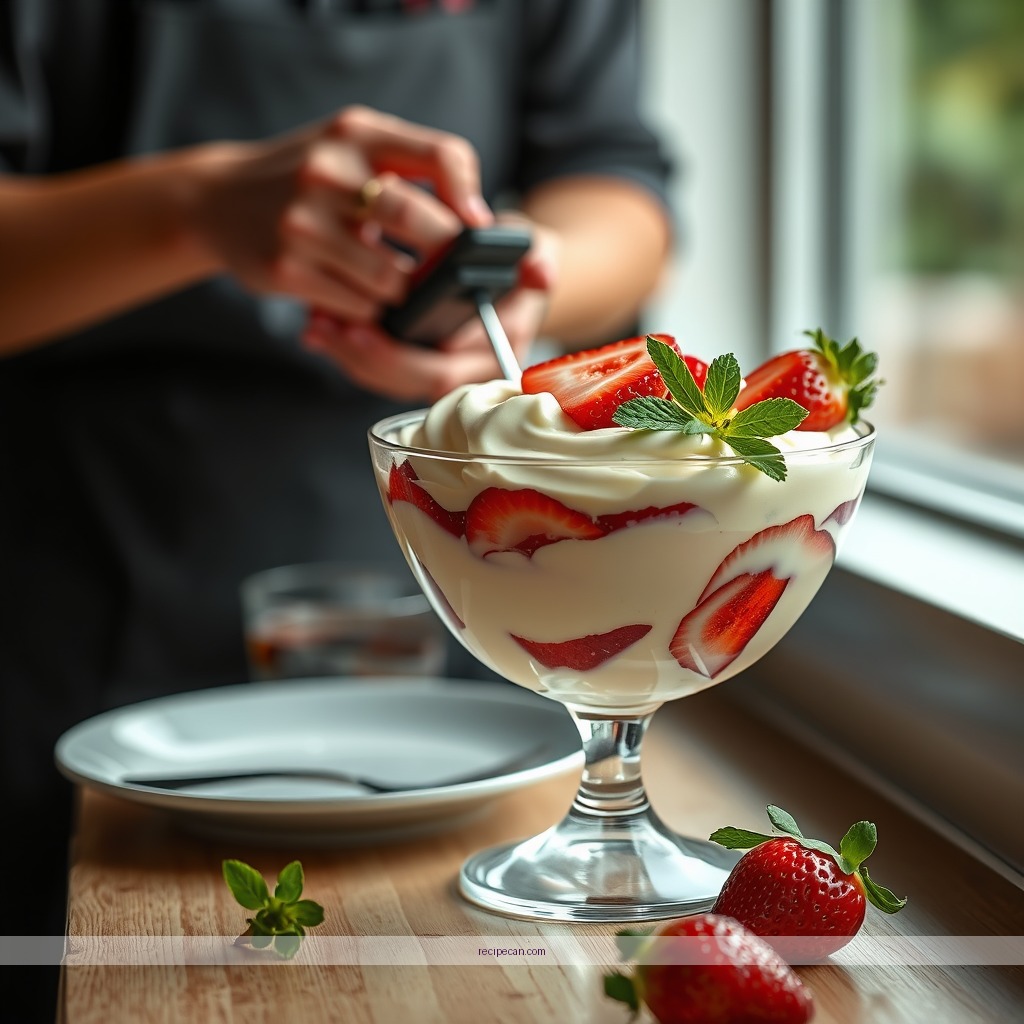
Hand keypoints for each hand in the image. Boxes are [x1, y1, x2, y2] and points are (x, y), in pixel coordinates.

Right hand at [191, 105, 491, 323]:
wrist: (217, 200)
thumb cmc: (307, 179)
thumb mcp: (353, 147)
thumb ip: (412, 166)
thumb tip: (475, 219)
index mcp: (357, 135)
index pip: (441, 154)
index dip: (468, 193)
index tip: (478, 226)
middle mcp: (327, 172)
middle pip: (416, 221)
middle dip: (443, 256)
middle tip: (449, 274)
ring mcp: (302, 223)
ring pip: (391, 277)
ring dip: (402, 290)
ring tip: (393, 284)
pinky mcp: (285, 269)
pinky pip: (358, 305)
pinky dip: (368, 308)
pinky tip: (356, 295)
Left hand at [303, 217, 559, 401]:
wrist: (512, 277)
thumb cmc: (520, 262)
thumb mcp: (535, 250)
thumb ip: (538, 257)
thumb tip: (539, 274)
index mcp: (494, 353)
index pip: (446, 371)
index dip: (406, 358)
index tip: (371, 330)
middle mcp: (463, 371)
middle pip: (407, 383)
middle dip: (367, 358)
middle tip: (332, 327)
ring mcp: (433, 368)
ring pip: (386, 379)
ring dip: (347, 354)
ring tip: (316, 324)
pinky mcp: (409, 361)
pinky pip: (374, 366)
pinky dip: (345, 347)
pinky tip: (317, 323)